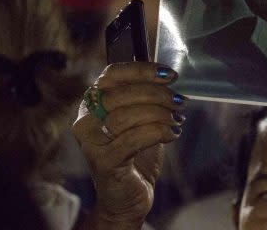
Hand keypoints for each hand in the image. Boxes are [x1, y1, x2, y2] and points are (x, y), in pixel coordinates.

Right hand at [72, 62, 185, 226]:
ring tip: (177, 120)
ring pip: (126, 116)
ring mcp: (91, 141)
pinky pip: (132, 139)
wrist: (130, 195)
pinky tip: (172, 134)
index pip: (112, 74)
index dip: (142, 70)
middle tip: (179, 102)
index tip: (170, 75)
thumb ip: (149, 96)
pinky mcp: (102, 161)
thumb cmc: (137, 153)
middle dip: (157, 95)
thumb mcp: (144, 118)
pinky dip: (158, 133)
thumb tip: (170, 76)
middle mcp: (87, 119)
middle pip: (121, 94)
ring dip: (159, 114)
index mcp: (94, 102)